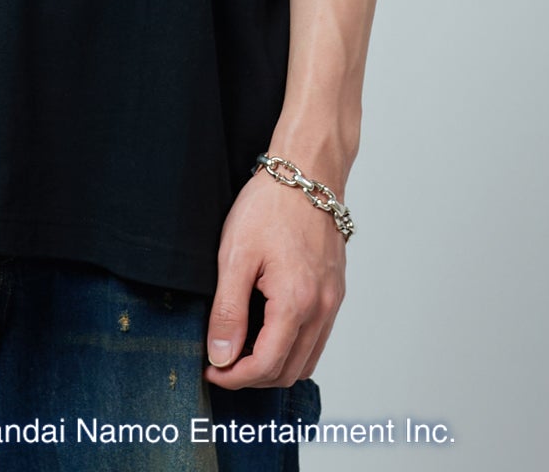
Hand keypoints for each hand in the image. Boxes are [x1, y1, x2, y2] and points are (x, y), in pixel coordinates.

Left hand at [204, 167, 345, 389]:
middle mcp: (322, 308)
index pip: (265, 365)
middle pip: (289, 371)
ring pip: (307, 360)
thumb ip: (229, 311)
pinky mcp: (336, 292)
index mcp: (296, 302)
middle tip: (222, 362)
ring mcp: (333, 301)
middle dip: (253, 376)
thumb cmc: (270, 205)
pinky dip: (294, 348)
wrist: (307, 173)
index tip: (212, 369)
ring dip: (275, 366)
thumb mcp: (235, 255)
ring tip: (243, 350)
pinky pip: (318, 338)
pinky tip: (269, 331)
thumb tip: (221, 355)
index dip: (234, 376)